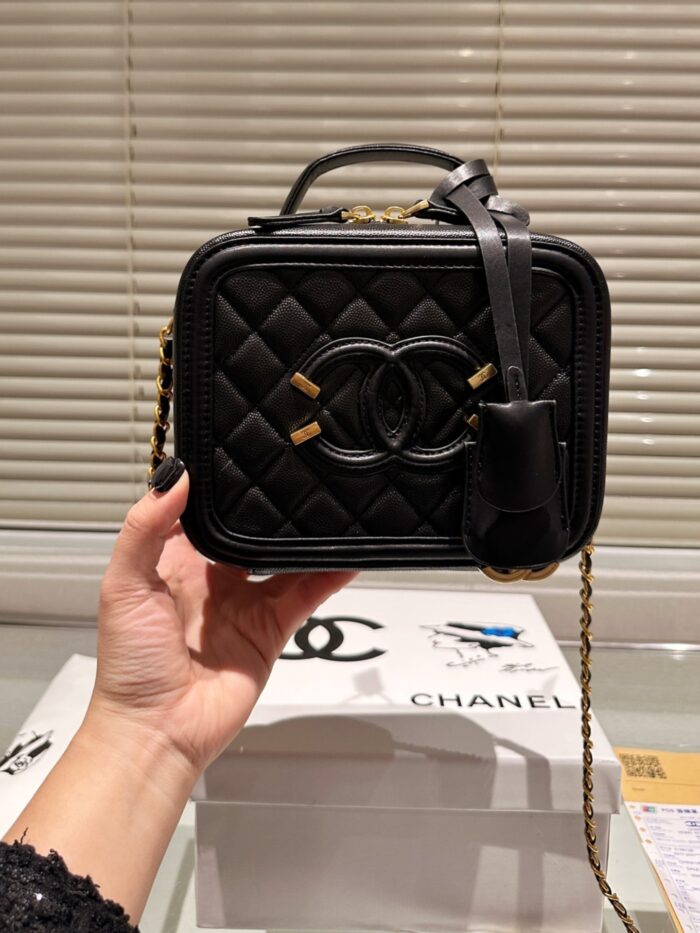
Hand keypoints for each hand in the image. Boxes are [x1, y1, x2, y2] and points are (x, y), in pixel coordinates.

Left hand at [91, 460, 355, 776]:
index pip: (204, 514)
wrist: (157, 729)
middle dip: (269, 510)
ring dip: (303, 539)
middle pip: (249, 534)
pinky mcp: (270, 630)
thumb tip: (173, 477)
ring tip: (327, 508)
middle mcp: (211, 581)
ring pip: (283, 560)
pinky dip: (327, 576)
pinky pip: (304, 595)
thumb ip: (145, 528)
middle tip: (295, 476)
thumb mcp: (123, 585)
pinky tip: (345, 557)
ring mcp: (244, 605)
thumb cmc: (130, 665)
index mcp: (172, 563)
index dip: (222, 490)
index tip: (242, 457)